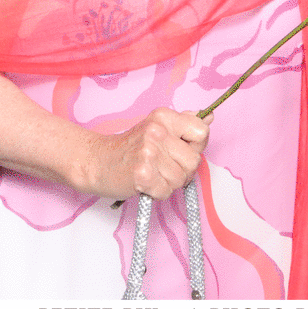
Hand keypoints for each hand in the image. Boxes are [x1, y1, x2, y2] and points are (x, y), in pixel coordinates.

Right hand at [87, 108, 210, 200]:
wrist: (97, 161)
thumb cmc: (130, 147)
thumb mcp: (157, 126)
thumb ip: (184, 122)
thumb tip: (210, 116)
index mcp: (164, 116)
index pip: (201, 132)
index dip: (196, 146)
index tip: (182, 149)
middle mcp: (157, 131)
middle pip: (194, 160)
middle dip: (183, 170)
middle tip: (165, 167)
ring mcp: (149, 152)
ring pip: (181, 179)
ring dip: (170, 183)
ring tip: (154, 174)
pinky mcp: (142, 174)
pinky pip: (167, 191)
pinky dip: (158, 192)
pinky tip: (146, 183)